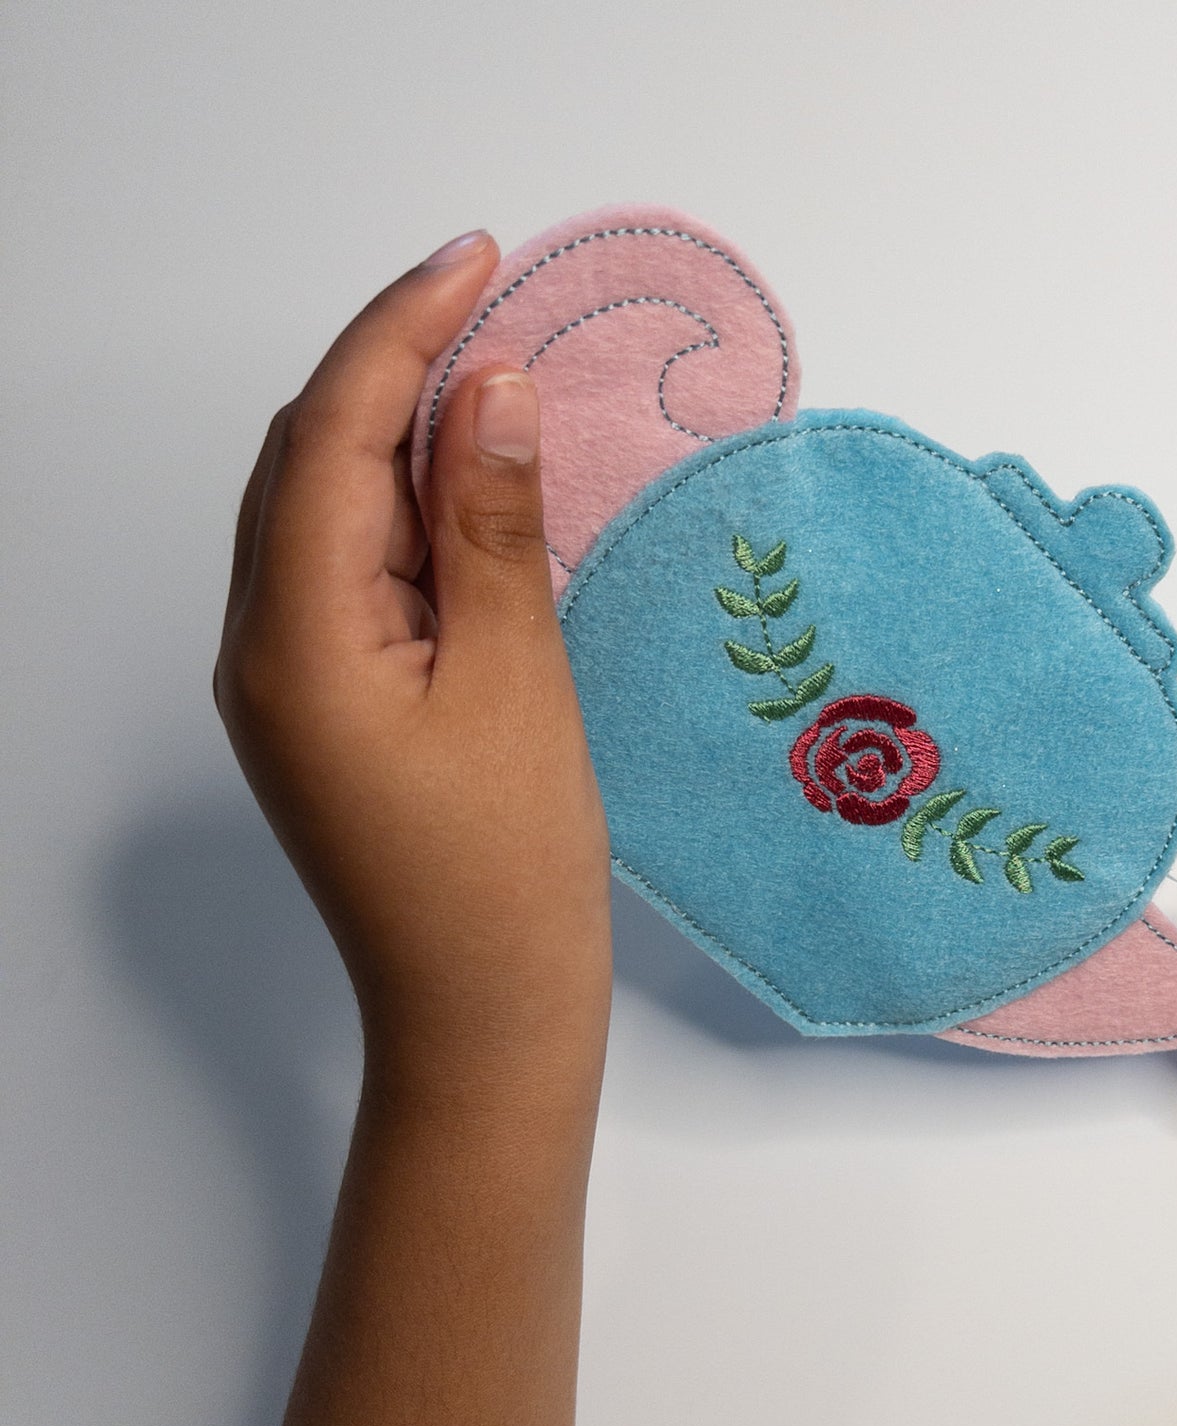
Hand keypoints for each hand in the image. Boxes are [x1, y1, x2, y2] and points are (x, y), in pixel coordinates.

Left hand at [216, 231, 612, 1095]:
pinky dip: (403, 516)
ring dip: (398, 438)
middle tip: (495, 306)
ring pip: (323, 514)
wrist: (480, 1016)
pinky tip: (467, 498)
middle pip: (308, 462)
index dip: (402, 332)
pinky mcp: (321, 711)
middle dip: (393, 369)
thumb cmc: (507, 876)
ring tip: (492, 385)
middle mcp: (260, 648)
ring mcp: (283, 684)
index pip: (333, 436)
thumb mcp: (517, 686)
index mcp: (294, 637)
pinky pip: (347, 575)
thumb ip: (494, 530)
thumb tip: (491, 392)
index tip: (476, 260)